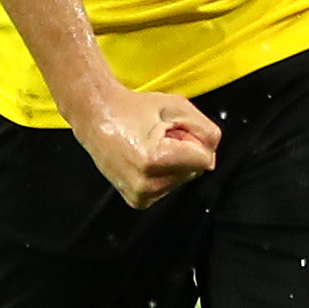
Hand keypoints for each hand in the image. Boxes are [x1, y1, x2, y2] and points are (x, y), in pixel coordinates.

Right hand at [74, 87, 220, 208]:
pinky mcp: (137, 200)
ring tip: (150, 146)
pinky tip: (145, 159)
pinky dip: (163, 173)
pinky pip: (168, 188)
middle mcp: (146, 183)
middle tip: (160, 136)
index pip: (205, 159)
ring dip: (174, 163)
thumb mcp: (177, 107)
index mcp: (155, 160)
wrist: (96, 116)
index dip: (194, 139)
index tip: (174, 130)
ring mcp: (140, 195)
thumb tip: (211, 158)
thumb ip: (206, 131)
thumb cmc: (132, 109)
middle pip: (194, 171)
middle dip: (185, 152)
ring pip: (182, 180)